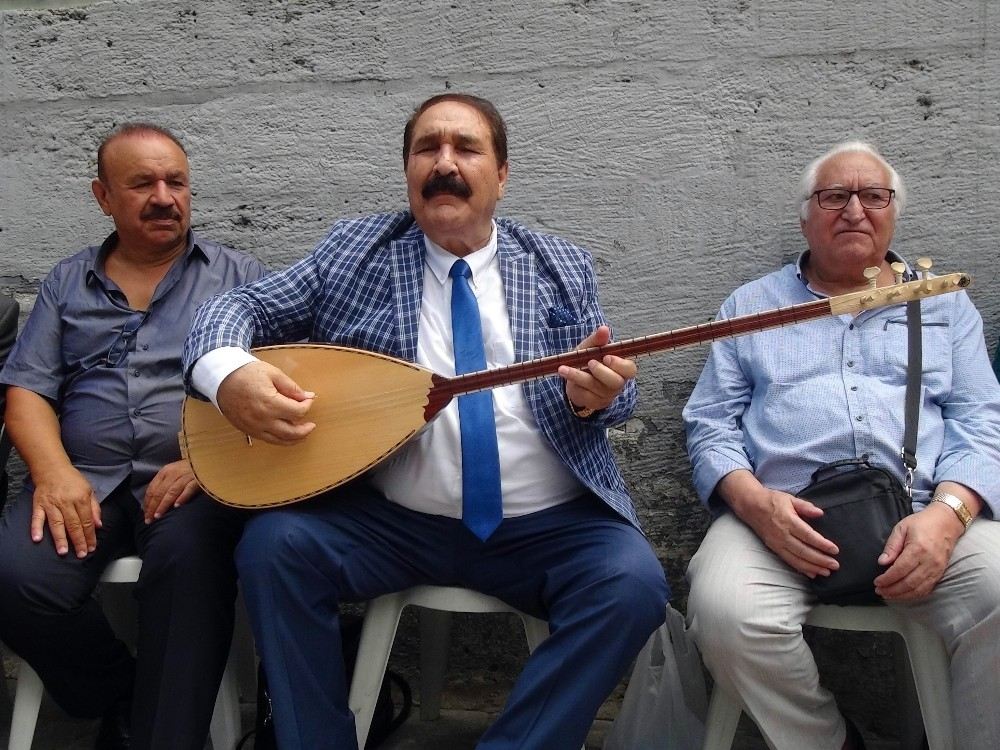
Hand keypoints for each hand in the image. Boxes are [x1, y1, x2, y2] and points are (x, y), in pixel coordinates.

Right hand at [30, 466, 100, 557]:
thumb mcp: (89, 490)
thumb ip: (94, 508)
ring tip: (63, 552)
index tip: (91, 548)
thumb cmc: (73, 480)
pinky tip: (37, 538)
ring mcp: (51, 504)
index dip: (90, 536)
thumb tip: (98, 525)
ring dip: (60, 538)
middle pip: (73, 525)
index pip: (87, 521)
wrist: (52, 468)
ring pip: (57, 523)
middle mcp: (66, 502)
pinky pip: (37, 517)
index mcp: (81, 498)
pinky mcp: (39, 504)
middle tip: (81, 554)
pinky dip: (36, 528)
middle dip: (78, 541)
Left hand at [143, 460, 199, 522]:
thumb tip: (154, 501)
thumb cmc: (189, 468)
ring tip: (159, 515)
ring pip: (171, 492)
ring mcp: (186, 476)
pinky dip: (182, 497)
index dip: (147, 502)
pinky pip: (188, 489)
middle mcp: (173, 473)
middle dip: (153, 507)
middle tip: (149, 520)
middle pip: (160, 492)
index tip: (145, 514)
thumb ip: (165, 484)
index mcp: (165, 472)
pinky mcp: (198, 479)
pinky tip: (177, 505)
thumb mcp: (174, 472)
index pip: (152, 489)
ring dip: (164, 504)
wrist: (208, 459)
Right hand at [216, 360, 316, 444]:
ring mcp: (254, 427)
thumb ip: (291, 387)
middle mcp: (262, 419)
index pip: (298, 412)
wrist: (221, 379)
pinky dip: (280, 439)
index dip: (307, 406)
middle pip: (291, 432)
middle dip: (305, 429)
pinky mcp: (247, 430)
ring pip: (280, 440)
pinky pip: (268, 440)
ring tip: (302, 433)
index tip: (308, 399)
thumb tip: (308, 396)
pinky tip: (286, 434)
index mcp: (270, 403)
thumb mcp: (273, 374)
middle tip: (311, 425)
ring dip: (294, 439)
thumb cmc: (247, 373)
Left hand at [558, 325, 635, 412]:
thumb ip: (598, 340)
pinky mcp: (593, 402)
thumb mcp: (591, 347)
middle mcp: (616, 383)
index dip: (620, 364)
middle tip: (590, 362)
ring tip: (565, 368)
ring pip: (596, 388)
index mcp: (621, 368)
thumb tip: (604, 328)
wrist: (575, 377)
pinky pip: (585, 395)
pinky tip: (564, 373)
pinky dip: (573, 383)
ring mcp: (606, 394)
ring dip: (579, 376)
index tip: (606, 357)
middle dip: (602, 372)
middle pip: (615, 382)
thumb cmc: (588, 359)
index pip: (629, 369)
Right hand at [720, 471, 839, 577]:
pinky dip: (800, 568)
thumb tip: (820, 513)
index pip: (808, 535)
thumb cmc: (772, 501)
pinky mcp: (774, 548)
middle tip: (835, 565)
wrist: (750, 506)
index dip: (822, 544)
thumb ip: (805, 506)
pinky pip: (788, 561)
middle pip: (804, 551)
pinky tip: (811, 573)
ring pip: (796, 559)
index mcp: (788, 521)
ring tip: (826, 572)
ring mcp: (777, 543)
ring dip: (812, 567)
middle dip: (820, 560)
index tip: (835, 550)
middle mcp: (782, 534)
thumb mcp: (789, 498)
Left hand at [874, 503, 961, 599]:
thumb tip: (882, 562)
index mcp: (918, 549)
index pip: (900, 570)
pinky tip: (903, 595)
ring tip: (888, 595)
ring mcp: (937, 569)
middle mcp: (929, 562)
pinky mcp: (940, 573)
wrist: (947, 522)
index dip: (887, 579)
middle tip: (879, 591)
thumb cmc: (922, 523)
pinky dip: (914, 595)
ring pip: (918, 589)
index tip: (877, 582)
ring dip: (902, 595)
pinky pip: (927, 589)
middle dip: (892, 590)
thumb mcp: (902, 528)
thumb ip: (892, 546)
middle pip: (909, 583)